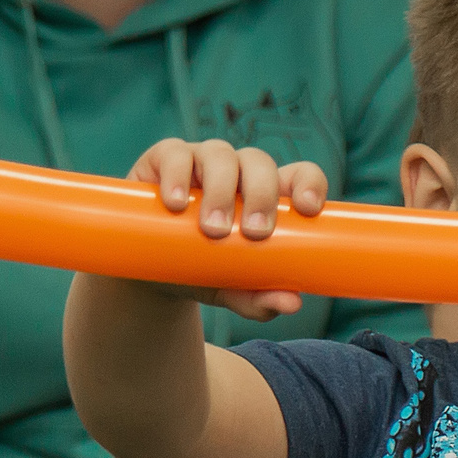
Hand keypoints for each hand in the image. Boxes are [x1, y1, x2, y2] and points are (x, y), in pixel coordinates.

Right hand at [128, 136, 328, 319]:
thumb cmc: (202, 272)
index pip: (298, 175)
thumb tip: (291, 304)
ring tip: (213, 229)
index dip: (308, 184)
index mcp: (265, 195)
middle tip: (254, 234)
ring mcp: (201, 160)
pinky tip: (176, 203)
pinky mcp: (164, 159)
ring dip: (221, 190)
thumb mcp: (233, 290)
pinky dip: (177, 175)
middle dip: (261, 195)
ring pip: (220, 155)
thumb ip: (261, 298)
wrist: (149, 273)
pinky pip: (175, 154)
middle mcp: (237, 171)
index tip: (308, 209)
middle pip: (259, 162)